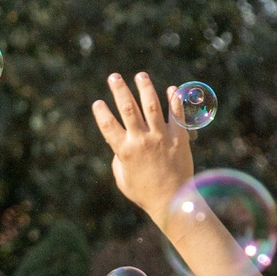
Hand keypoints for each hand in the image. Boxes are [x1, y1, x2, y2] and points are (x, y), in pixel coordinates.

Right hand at [90, 72, 194, 224]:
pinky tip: (170, 88)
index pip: (108, 126)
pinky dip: (173, 99)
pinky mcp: (178, 137)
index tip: (97, 103)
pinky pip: (176, 113)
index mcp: (125, 152)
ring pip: (152, 105)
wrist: (173, 200)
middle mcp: (142, 140)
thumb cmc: (144, 192)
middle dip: (119, 90)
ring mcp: (161, 137)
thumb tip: (119, 143)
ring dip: (145, 87)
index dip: (101, 112)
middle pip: (128, 109)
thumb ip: (118, 159)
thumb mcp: (123, 179)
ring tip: (140, 76)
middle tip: (113, 77)